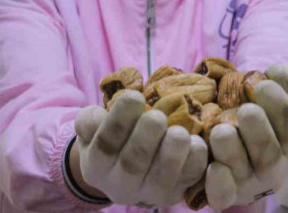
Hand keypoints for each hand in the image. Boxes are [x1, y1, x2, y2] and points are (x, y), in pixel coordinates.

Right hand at [74, 91, 207, 206]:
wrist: (127, 169)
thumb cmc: (113, 136)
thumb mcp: (94, 127)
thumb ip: (90, 119)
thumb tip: (98, 115)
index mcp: (97, 165)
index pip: (105, 144)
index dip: (120, 120)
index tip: (135, 96)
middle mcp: (120, 184)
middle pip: (132, 165)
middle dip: (145, 139)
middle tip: (156, 117)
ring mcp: (149, 192)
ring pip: (161, 179)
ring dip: (171, 154)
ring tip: (179, 133)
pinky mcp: (174, 192)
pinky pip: (187, 180)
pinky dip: (195, 162)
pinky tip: (197, 143)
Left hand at [205, 80, 287, 209]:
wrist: (220, 148)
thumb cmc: (246, 118)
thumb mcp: (262, 99)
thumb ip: (274, 82)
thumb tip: (278, 72)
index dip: (280, 107)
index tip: (262, 85)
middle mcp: (272, 169)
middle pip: (271, 157)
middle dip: (259, 132)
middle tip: (246, 110)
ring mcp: (248, 184)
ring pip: (245, 173)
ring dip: (233, 151)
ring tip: (221, 129)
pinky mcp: (224, 194)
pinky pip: (223, 196)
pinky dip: (219, 183)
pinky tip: (212, 165)